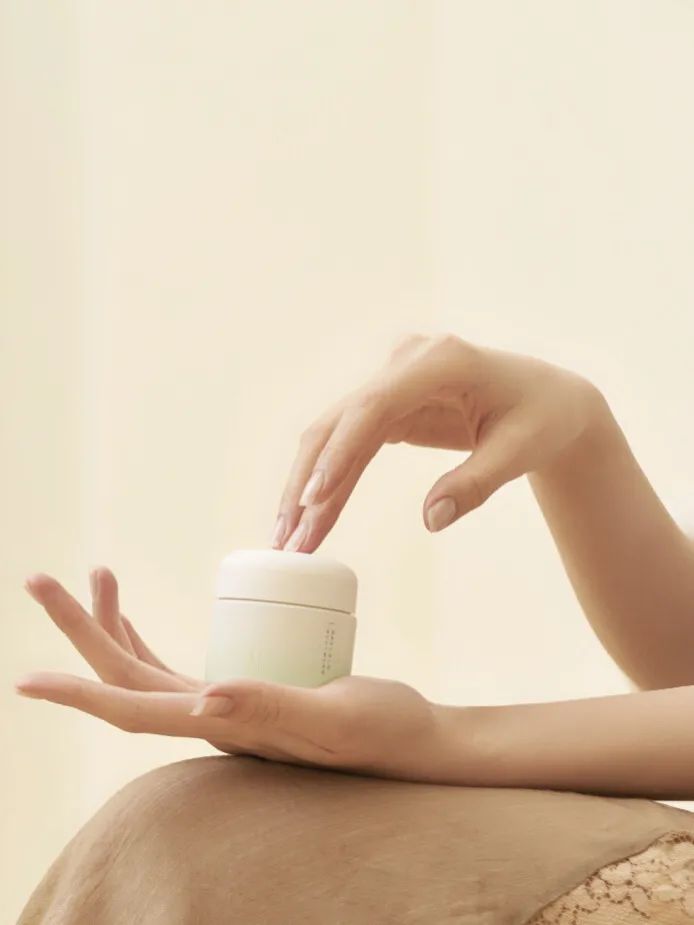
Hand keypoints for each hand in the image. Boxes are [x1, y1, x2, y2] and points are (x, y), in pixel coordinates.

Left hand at [16, 570, 448, 782]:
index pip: (133, 711)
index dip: (79, 692)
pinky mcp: (243, 692)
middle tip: (39, 580)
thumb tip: (204, 702)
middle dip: (81, 630)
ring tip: (97, 573)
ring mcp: (225, 708)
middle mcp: (214, 721)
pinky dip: (147, 635)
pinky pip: (175, 666)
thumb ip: (274, 710)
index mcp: (226, 728)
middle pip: (126, 678)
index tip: (27, 679)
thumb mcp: (335, 719)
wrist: (413, 740)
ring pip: (145, 669)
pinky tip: (136, 615)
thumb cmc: (384, 732)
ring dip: (110, 626)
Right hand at [273, 333, 600, 551]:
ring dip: (309, 489)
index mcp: (439, 360)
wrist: (548, 401)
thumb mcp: (521, 451)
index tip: (314, 497)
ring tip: (289, 539)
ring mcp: (390, 382)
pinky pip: (348, 447)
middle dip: (310, 482)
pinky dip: (329, 485)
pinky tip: (311, 519)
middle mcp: (405, 363)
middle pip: (339, 422)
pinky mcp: (386, 407)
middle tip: (288, 537)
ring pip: (333, 437)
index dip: (340, 451)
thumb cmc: (541, 417)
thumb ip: (476, 483)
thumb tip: (431, 519)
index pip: (375, 405)